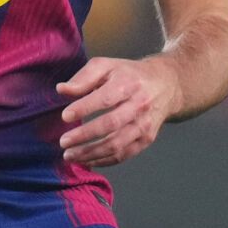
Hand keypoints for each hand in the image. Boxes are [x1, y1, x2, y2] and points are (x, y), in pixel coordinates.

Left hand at [56, 56, 183, 167]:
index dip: (84, 108)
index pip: (105, 98)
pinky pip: (124, 154)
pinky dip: (104, 160)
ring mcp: (144, 125)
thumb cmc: (129, 75)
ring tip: (69, 155)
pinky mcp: (147, 139)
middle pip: (111, 124)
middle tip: (63, 142)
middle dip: (85, 135)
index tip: (65, 116)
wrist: (166, 85)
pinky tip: (87, 161)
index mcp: (128, 84)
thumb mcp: (107, 66)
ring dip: (91, 153)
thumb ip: (84, 77)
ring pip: (117, 144)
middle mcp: (139, 105)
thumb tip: (61, 90)